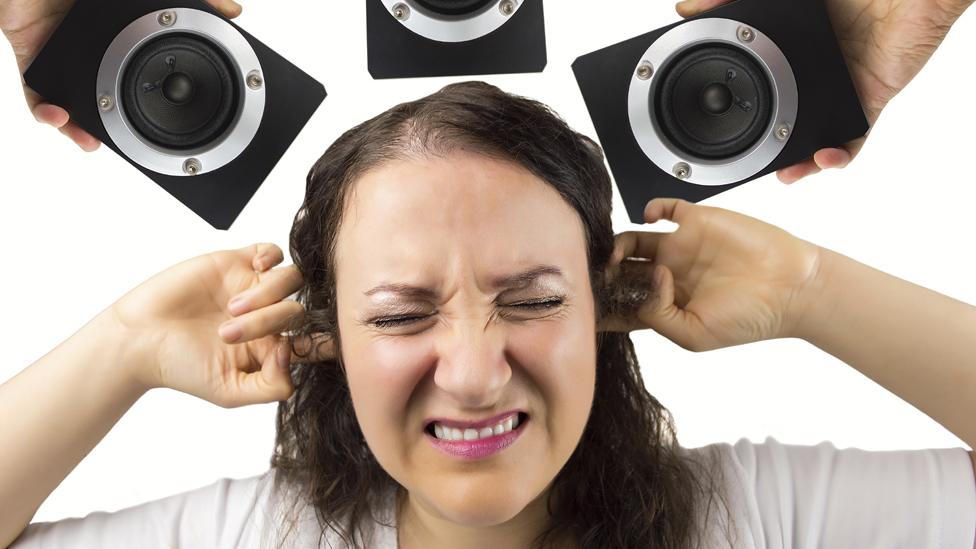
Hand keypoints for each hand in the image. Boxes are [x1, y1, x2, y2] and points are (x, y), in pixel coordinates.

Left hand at [0, 0, 242, 150]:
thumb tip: (232, 10)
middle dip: (114, 125)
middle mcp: (88, 52)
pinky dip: (46, 112)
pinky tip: (61, 115)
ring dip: (80, 130)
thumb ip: (190, 1)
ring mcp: (59, 57)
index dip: (147, 99)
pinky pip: (35, 96)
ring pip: (71, 106)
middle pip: (104, 98)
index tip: (163, 117)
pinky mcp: (31, 58)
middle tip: (132, 142)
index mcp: (114, 38)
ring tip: (93, 142)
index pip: (134, 74)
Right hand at [109, 243, 334, 407]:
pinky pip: (272, 251)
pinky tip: (251, 270)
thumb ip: (271, 386)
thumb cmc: (182, 367)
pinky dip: (270, 257)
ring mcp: (255, 288)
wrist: (140, 338)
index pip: (314, 341)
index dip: (326, 340)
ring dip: (267, 294)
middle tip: (228, 333)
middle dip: (269, 321)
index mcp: (272, 348)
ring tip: (231, 309)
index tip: (325, 342)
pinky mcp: (236, 264)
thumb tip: (292, 355)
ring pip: (291, 280)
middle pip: (298, 311)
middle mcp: (269, 317)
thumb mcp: (230, 392)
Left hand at [599, 199, 821, 350]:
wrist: (791, 288)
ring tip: (614, 254)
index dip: (602, 301)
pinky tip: (647, 220)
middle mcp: (667, 275)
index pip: (622, 301)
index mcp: (665, 304)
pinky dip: (649, 208)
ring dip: (615, 243)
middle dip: (601, 272)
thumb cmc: (750, 318)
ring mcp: (680, 247)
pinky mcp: (696, 222)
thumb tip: (648, 281)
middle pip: (620, 269)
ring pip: (632, 239)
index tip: (584, 302)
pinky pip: (663, 208)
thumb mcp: (695, 335)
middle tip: (592, 274)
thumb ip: (658, 315)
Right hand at [675, 0, 973, 182]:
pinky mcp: (870, 99)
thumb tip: (687, 9)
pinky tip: (822, 156)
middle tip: (747, 161)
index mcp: (796, 51)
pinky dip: (839, 155)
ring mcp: (844, 89)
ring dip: (800, 162)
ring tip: (781, 172)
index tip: (721, 123)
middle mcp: (818, 75)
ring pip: (817, 137)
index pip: (764, 86)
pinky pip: (855, 138)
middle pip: (787, 119)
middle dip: (768, 146)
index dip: (744, 108)